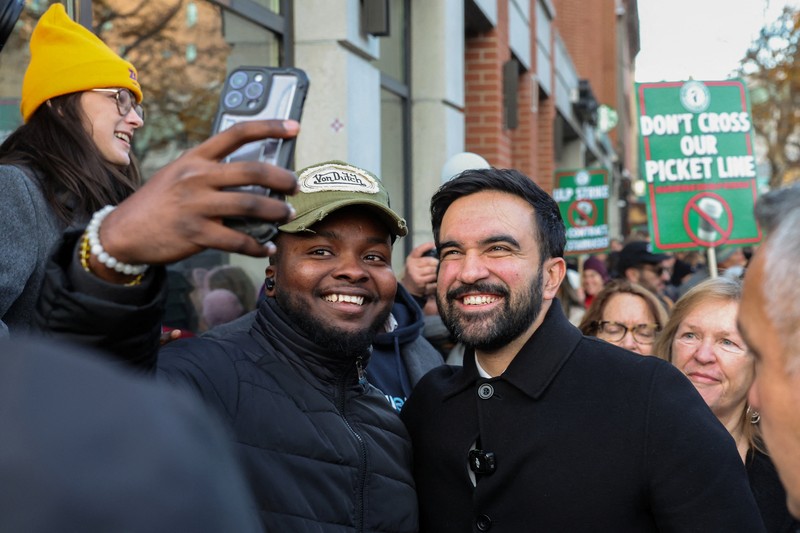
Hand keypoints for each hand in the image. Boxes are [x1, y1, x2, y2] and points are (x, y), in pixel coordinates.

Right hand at [91, 120, 299, 277]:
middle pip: (253, 171)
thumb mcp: (180, 174)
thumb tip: (253, 176)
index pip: (237, 133)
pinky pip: (238, 241)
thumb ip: (211, 171)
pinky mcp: (196, 233)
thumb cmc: (159, 202)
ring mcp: (196, 205)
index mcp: (196, 159)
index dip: (269, 127)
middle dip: (283, 178)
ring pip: (251, 206)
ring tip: (287, 214)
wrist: (123, 231)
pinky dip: (258, 246)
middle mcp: (197, 177)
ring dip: (276, 212)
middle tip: (296, 185)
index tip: (294, 126)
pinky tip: (266, 248)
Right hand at [400, 241, 438, 297]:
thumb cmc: (415, 273)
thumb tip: (437, 249)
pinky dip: (437, 281)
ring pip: (434, 271)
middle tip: (439, 266)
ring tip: (437, 274)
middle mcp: (411, 266)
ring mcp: (415, 274)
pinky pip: (434, 280)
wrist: (409, 288)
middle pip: (431, 261)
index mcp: (411, 259)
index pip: (418, 250)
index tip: (433, 245)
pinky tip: (435, 281)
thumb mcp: (415, 263)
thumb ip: (423, 256)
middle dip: (437, 264)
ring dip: (437, 273)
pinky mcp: (420, 282)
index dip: (427, 246)